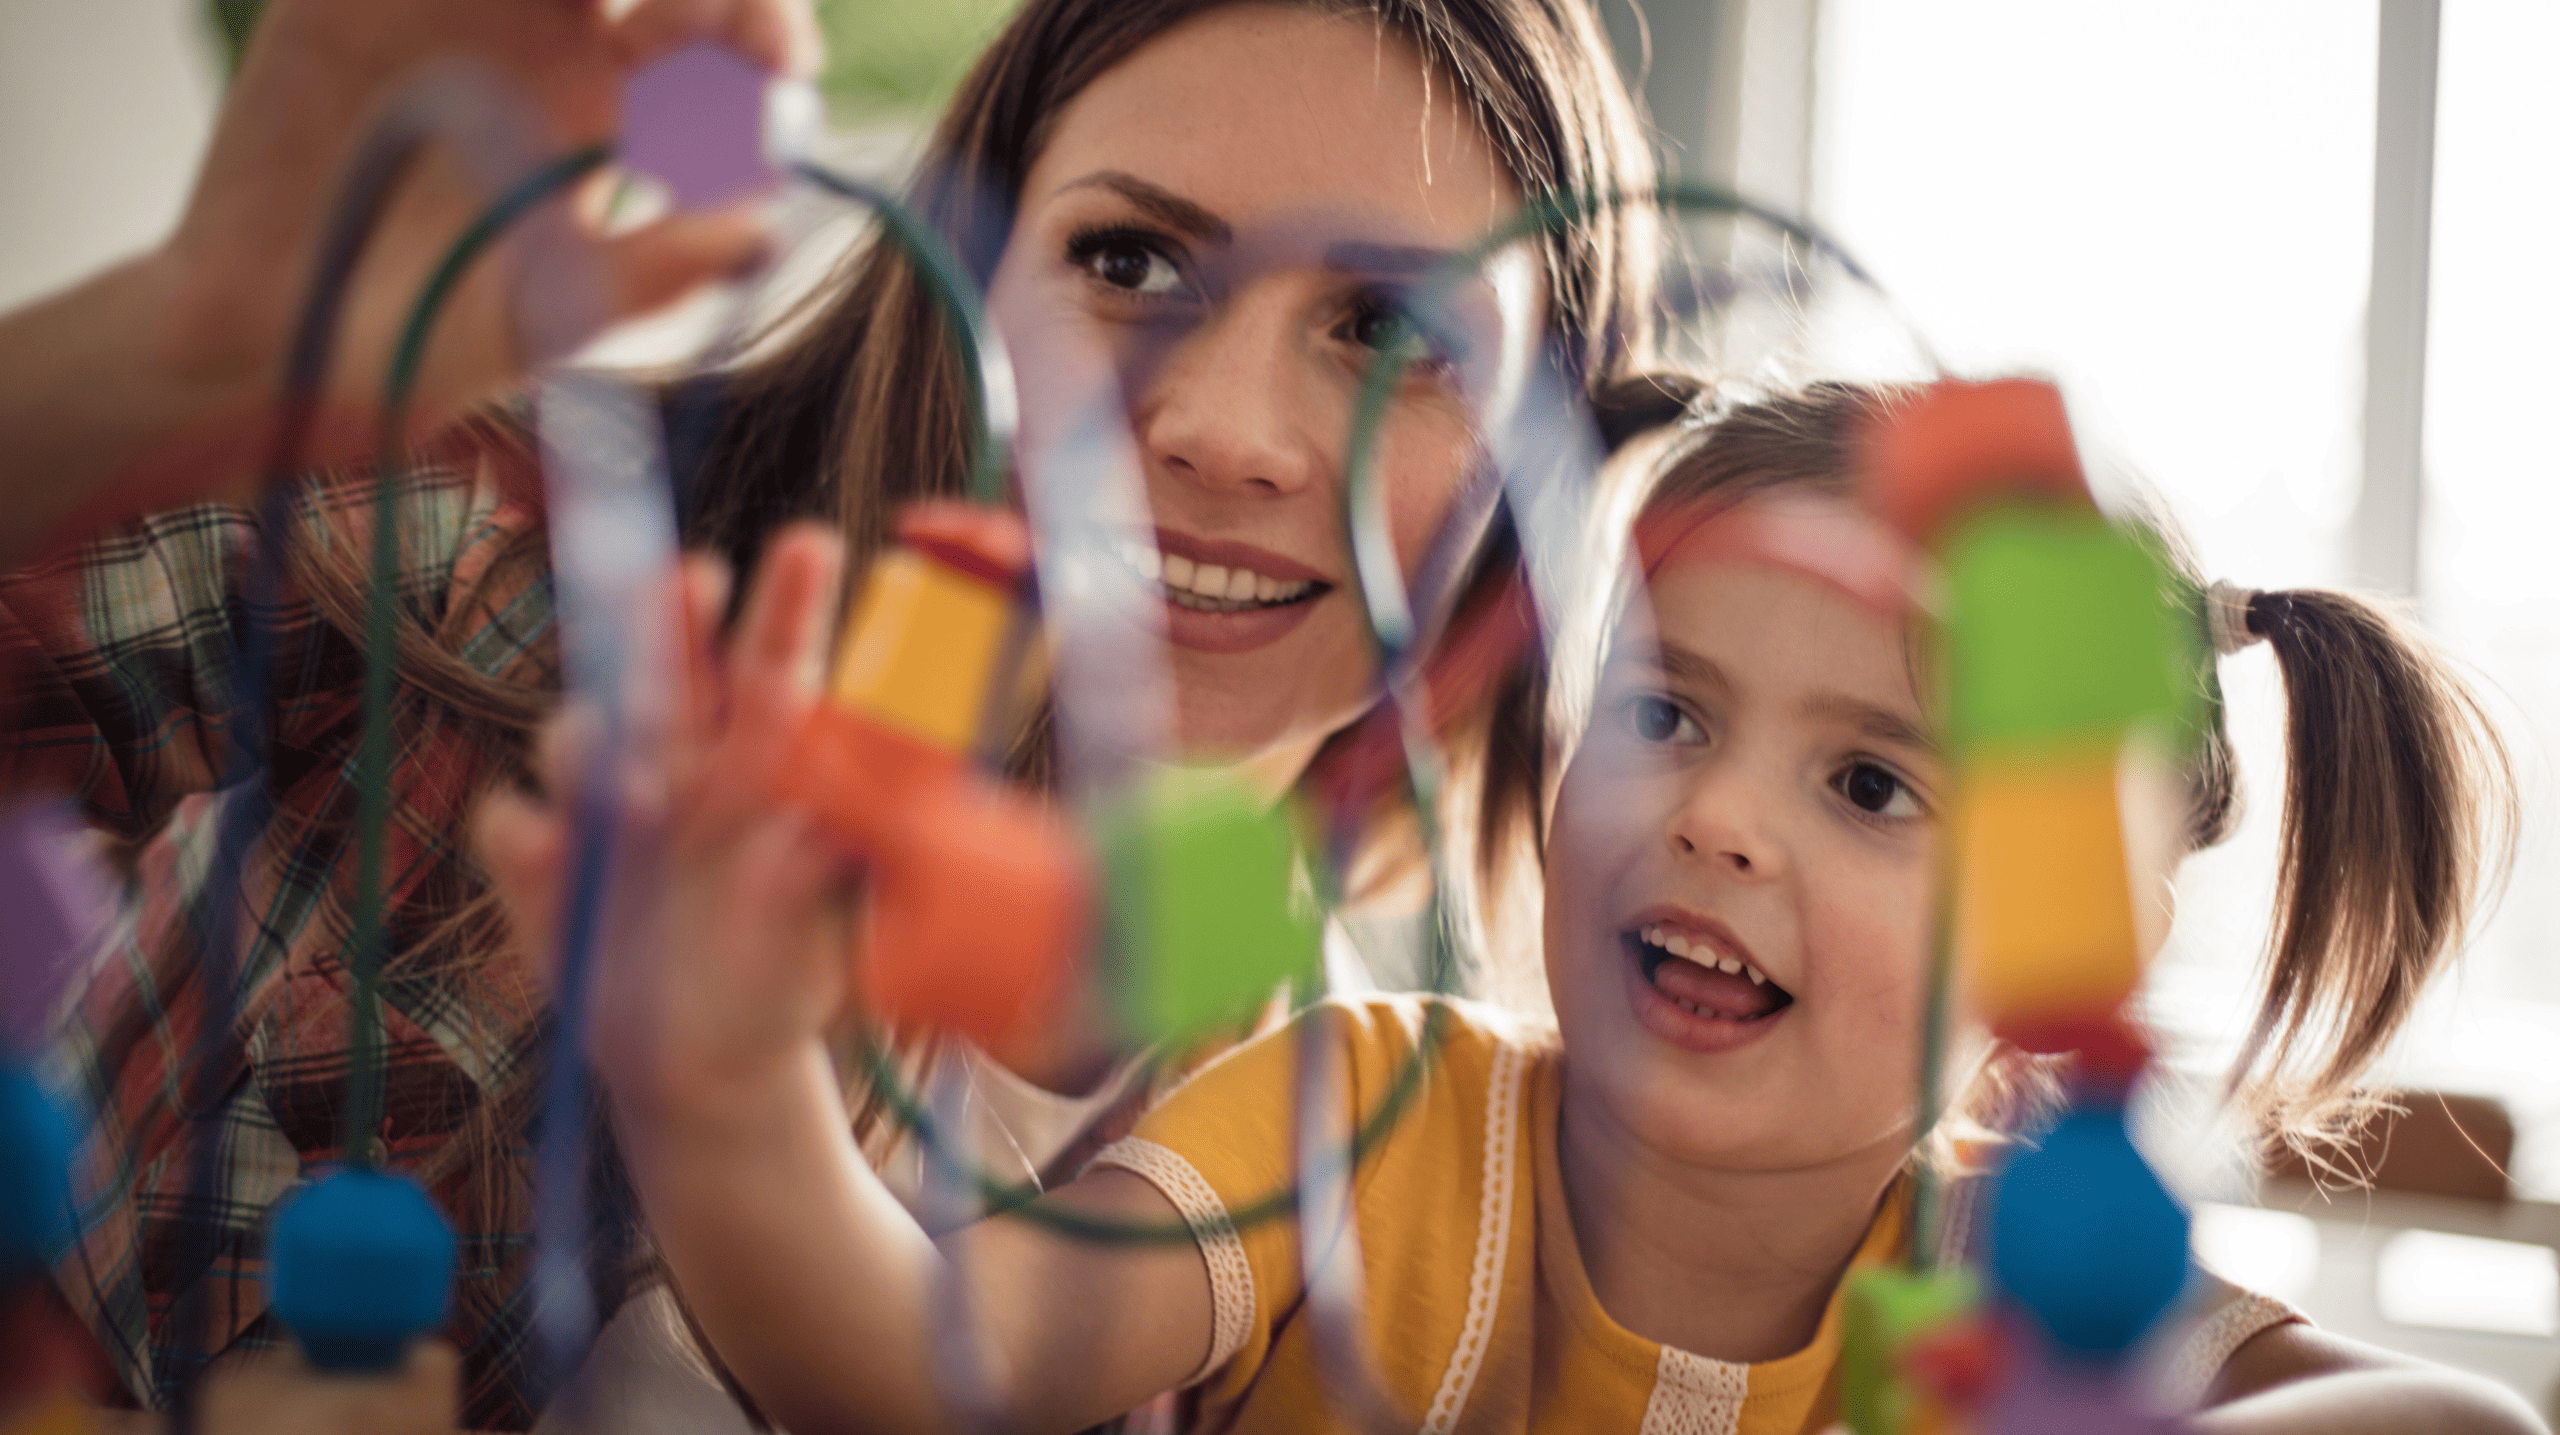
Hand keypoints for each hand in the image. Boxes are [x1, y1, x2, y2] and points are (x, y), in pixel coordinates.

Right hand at [0, 0, 819, 562]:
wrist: (269, 340)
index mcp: (624, 117)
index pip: (721, 45)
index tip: (781, 63)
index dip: (763, 33)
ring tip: (624, 8)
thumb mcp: (552, 318)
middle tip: (719, 24)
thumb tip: (762, 236)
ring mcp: (463, 5)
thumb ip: (652, 272)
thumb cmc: (422, 342)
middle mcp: (557, 44)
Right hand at [476, 525, 853, 1120]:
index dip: (791, 602)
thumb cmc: (785, 980)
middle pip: (666, 662)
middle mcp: (680, 762)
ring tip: (639, 799)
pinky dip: (527, 835)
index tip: (811, 543)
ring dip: (597, 744)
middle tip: (696, 576)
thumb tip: (832, 828)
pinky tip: (555, 864)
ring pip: (579, 728)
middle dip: (671, 611)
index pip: (778, 665)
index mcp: (763, 764)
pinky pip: (511, 820)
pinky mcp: (540, 860)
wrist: (708, 1064)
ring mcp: (604, 805)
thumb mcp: (826, 936)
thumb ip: (826, 876)